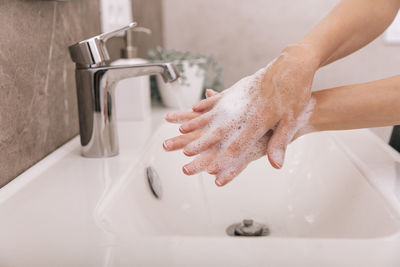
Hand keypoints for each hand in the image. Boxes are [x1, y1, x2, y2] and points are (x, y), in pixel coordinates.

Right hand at [165, 44, 318, 185]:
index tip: (212, 168)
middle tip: (187, 152)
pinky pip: (217, 99)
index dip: (225, 158)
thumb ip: (280, 143)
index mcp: (260, 120)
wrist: (292, 65)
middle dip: (202, 143)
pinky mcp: (237, 90)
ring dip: (197, 124)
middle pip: (219, 130)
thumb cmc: (294, 92)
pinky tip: (193, 108)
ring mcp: (239, 98)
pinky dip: (204, 105)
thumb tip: (275, 164)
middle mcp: (245, 109)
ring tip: (181, 131)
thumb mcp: (292, 120)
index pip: (238, 145)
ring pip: (213, 114)